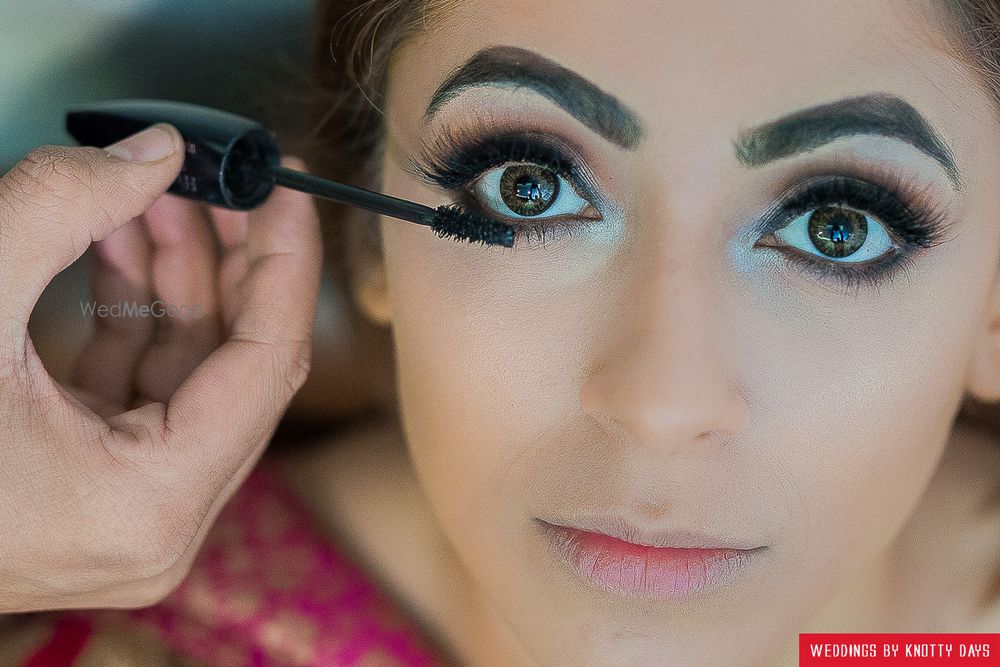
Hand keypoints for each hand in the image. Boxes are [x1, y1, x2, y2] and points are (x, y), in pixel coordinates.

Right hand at [0, 124, 322, 611]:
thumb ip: (58, 208)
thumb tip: (154, 151)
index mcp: (151, 501)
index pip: (270, 362)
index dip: (286, 262)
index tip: (288, 184)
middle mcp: (157, 520)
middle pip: (238, 366)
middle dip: (230, 259)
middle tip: (229, 180)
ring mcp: (129, 510)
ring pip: (189, 372)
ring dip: (175, 275)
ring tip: (158, 193)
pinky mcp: (95, 487)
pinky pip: (142, 385)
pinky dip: (134, 311)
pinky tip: (119, 241)